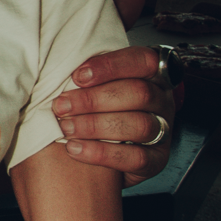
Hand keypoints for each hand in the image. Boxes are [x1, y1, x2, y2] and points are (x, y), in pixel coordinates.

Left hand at [53, 40, 176, 183]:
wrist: (103, 160)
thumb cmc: (97, 111)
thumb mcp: (96, 87)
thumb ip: (87, 76)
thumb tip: (57, 66)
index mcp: (152, 75)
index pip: (143, 60)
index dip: (111, 66)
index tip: (77, 76)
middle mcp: (162, 100)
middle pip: (139, 93)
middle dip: (94, 99)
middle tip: (61, 106)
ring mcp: (164, 130)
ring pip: (139, 124)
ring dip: (96, 126)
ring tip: (66, 128)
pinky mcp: (158, 159)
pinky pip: (136, 157)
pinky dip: (102, 153)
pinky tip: (75, 149)